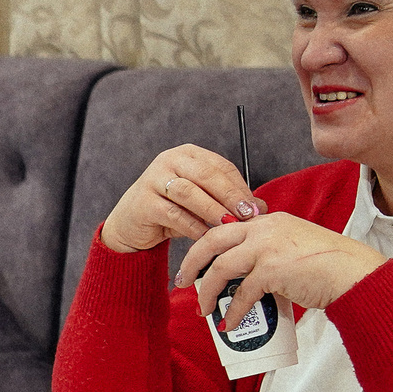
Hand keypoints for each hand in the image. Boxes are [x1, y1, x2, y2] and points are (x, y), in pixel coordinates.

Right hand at [100, 145, 260, 253]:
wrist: (131, 225)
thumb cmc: (171, 211)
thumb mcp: (202, 203)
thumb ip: (228, 202)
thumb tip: (262, 208)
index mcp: (188, 155)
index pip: (220, 166)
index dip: (239, 187)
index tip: (255, 207)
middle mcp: (169, 161)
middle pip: (206, 174)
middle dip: (229, 195)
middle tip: (247, 214)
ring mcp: (153, 180)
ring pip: (189, 192)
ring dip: (212, 210)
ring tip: (229, 225)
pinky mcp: (144, 202)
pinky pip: (174, 214)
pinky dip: (193, 226)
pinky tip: (206, 236)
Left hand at [178, 212, 387, 330]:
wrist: (354, 273)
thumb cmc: (329, 265)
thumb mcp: (294, 247)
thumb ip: (268, 254)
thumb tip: (246, 279)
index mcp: (269, 221)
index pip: (225, 227)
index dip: (205, 245)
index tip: (195, 262)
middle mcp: (265, 228)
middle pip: (211, 240)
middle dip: (191, 262)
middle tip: (181, 281)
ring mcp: (268, 247)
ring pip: (220, 268)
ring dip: (207, 292)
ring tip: (203, 310)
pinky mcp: (273, 270)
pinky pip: (242, 294)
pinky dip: (233, 311)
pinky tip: (229, 323)